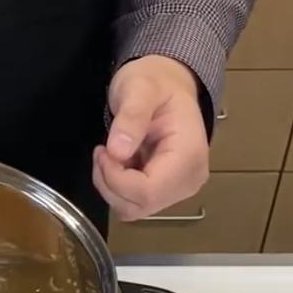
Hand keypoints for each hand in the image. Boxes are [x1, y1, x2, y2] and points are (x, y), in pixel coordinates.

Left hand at [92, 55, 209, 221]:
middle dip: (110, 183)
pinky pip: (133, 203)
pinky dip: (117, 187)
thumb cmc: (155, 83)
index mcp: (189, 156)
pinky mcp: (166, 191)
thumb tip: (118, 150)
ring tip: (110, 154)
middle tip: (103, 151)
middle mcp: (189, 180)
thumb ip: (131, 117)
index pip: (148, 192)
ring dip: (111, 186)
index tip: (103, 151)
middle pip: (139, 205)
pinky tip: (119, 162)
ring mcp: (178, 189)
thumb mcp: (140, 88)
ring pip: (133, 209)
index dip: (115, 179)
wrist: (167, 84)